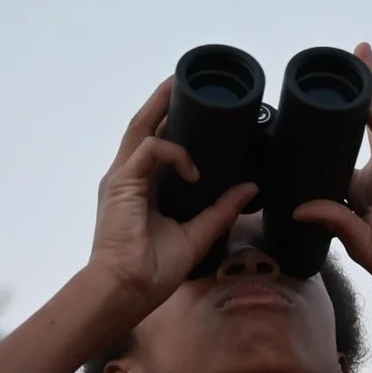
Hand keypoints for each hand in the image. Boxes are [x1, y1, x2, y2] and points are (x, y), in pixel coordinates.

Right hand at [88, 76, 257, 317]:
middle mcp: (128, 177)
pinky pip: (151, 149)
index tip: (198, 114)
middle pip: (144, 127)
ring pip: (141, 127)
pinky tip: (195, 170)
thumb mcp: (197, 235)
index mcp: (141, 189)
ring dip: (161, 105)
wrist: (127, 290)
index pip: (156, 146)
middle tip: (183, 82)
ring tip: (180, 86)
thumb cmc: (153, 271)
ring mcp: (121, 177)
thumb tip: (250, 188)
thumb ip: (221, 210)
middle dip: (163, 102)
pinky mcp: (122, 182)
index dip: (173, 126)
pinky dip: (175, 153)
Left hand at [291, 44, 371, 317]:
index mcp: (364, 192)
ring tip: (361, 59)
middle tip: (348, 59)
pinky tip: (370, 105)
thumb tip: (299, 207)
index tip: (306, 111)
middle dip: (359, 94)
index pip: (339, 155)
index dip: (326, 134)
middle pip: (366, 125)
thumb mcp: (359, 243)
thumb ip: (334, 220)